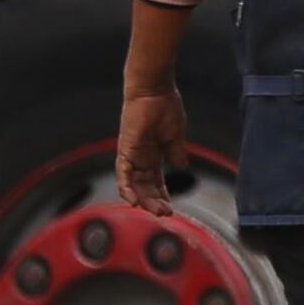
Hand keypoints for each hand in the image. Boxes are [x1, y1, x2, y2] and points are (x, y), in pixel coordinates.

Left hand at [115, 87, 186, 213]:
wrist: (154, 90)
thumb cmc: (166, 107)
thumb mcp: (175, 134)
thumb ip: (176, 151)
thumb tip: (181, 166)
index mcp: (154, 154)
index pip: (156, 181)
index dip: (163, 195)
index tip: (171, 208)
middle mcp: (140, 158)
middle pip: (145, 187)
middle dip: (155, 202)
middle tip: (166, 214)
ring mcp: (132, 155)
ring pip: (134, 185)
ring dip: (144, 199)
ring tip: (157, 211)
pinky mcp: (125, 150)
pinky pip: (122, 174)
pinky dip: (126, 188)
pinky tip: (134, 201)